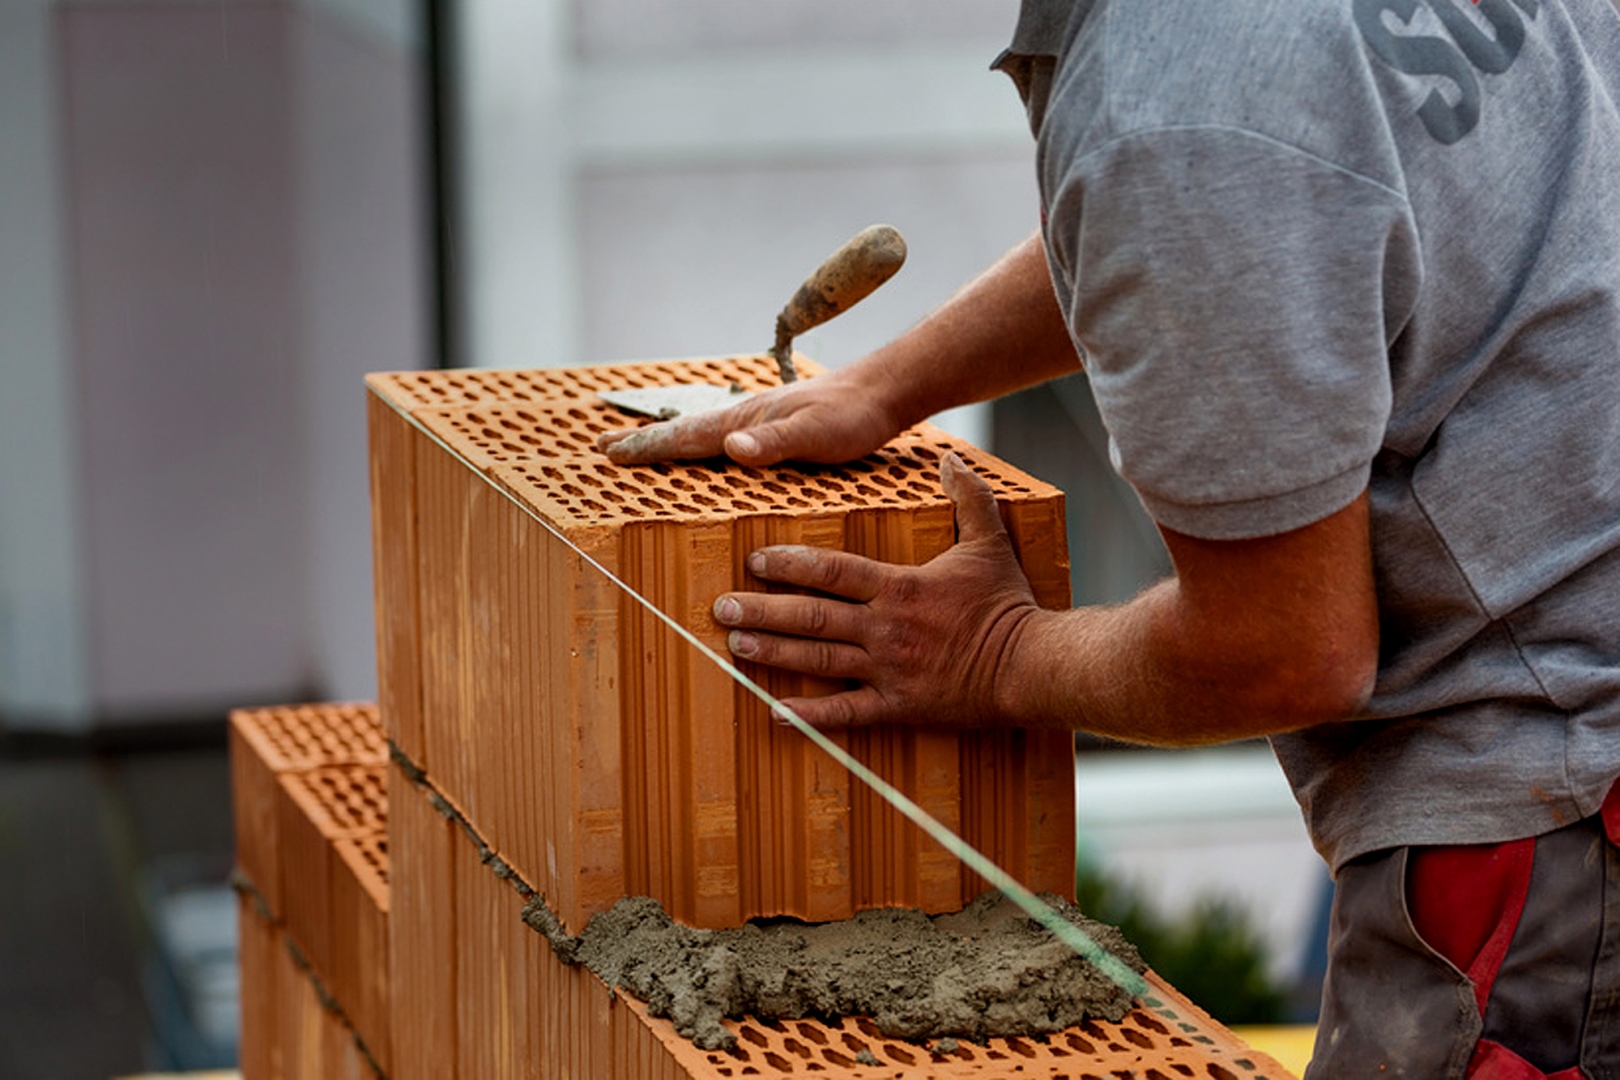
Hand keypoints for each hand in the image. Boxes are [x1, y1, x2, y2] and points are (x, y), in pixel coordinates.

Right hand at [595, 366, 901, 466]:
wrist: (884, 391)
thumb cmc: (853, 416)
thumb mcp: (818, 434)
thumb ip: (775, 443)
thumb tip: (730, 447)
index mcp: (746, 422)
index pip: (686, 437)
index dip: (647, 447)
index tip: (608, 452)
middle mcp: (745, 419)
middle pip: (684, 431)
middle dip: (643, 440)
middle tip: (602, 445)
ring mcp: (759, 421)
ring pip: (701, 433)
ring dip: (667, 441)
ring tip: (639, 446)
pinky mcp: (775, 428)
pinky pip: (724, 439)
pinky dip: (700, 443)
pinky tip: (705, 451)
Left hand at [710, 452, 1041, 727]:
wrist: (1033, 666)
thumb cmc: (1009, 606)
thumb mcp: (990, 543)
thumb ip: (968, 498)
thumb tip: (951, 458)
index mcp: (900, 587)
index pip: (833, 571)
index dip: (790, 564)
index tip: (755, 560)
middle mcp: (885, 628)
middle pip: (812, 616)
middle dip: (763, 608)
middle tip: (722, 605)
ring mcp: (888, 671)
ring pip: (818, 660)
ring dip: (773, 652)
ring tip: (735, 645)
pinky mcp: (899, 707)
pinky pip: (847, 714)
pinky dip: (810, 716)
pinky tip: (775, 711)